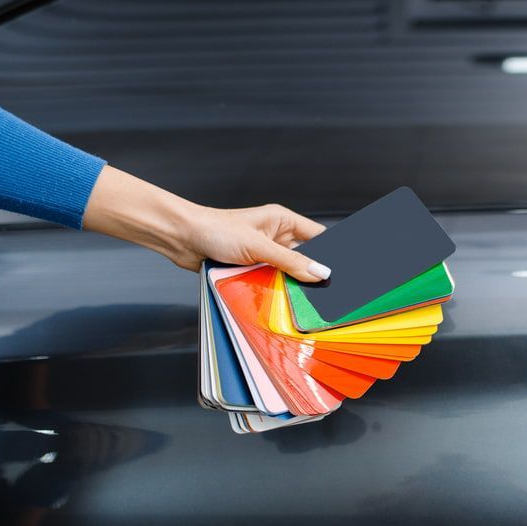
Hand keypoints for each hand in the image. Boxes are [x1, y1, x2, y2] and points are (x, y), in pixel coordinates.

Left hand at [82, 165, 330, 281]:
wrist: (180, 239)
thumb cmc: (214, 230)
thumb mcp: (258, 246)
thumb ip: (291, 262)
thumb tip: (321, 274)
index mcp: (282, 221)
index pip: (318, 237)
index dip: (332, 253)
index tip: (345, 271)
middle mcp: (275, 237)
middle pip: (304, 260)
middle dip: (310, 276)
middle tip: (325, 294)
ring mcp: (262, 255)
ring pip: (286, 276)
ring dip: (289, 287)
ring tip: (302, 301)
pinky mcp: (250, 270)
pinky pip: (269, 284)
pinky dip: (273, 293)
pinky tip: (279, 303)